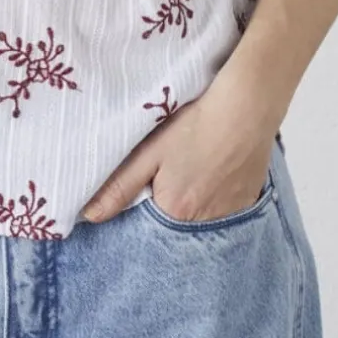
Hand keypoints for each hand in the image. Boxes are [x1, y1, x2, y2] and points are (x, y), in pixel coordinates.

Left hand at [80, 64, 279, 223]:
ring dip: (191, 204)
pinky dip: (214, 199)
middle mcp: (205, 223)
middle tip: (167, 175)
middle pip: (175, 227)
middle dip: (165, 209)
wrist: (247, 106)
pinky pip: (224, 213)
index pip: (147, 231)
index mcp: (175, 212)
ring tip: (191, 172)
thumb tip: (89, 216)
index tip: (141, 190)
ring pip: (200, 221)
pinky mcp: (249, 202)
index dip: (140, 211)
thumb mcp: (149, 150)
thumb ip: (119, 186)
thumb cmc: (196, 123)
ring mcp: (231, 214)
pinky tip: (212, 173)